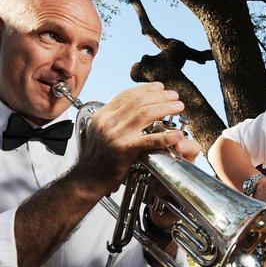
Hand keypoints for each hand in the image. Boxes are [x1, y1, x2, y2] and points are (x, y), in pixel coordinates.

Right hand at [74, 82, 185, 196]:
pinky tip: (176, 135)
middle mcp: (107, 122)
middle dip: (160, 96)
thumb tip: (130, 108)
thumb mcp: (99, 132)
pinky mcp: (124, 150)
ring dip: (165, 108)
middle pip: (138, 102)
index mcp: (102, 115)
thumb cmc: (96, 158)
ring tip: (178, 107)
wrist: (87, 179)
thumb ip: (113, 120)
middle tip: (175, 95)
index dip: (146, 89)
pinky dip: (165, 137)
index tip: (160, 87)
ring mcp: (115, 135)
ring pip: (145, 114)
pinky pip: (149, 140)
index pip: (126, 95)